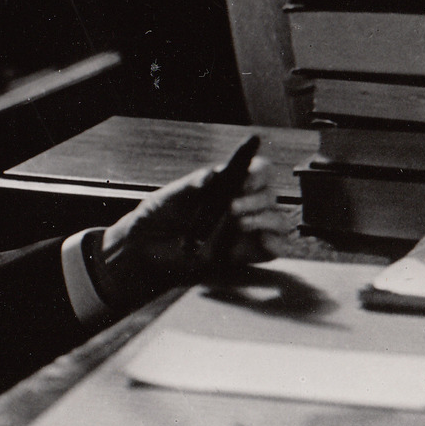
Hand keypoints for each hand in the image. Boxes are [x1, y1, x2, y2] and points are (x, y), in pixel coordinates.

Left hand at [97, 155, 295, 308]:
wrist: (146, 252)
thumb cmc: (156, 219)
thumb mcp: (167, 198)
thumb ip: (189, 186)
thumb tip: (211, 175)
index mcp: (226, 185)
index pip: (257, 171)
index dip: (258, 173)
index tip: (245, 181)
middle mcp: (240, 205)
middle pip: (270, 195)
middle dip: (256, 199)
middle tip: (232, 208)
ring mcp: (245, 230)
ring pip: (278, 220)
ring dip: (266, 220)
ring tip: (239, 224)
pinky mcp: (245, 254)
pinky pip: (274, 248)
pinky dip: (274, 244)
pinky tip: (258, 241)